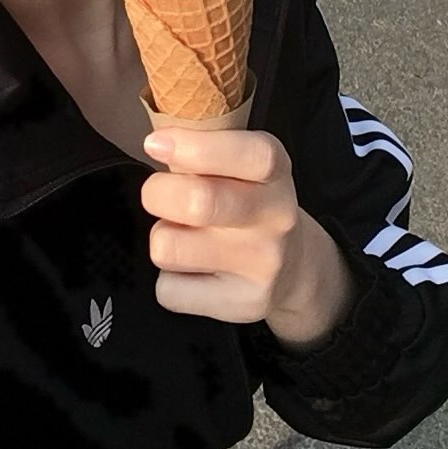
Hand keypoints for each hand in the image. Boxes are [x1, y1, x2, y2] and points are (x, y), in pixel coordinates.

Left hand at [141, 127, 357, 348]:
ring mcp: (263, 264)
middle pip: (198, 202)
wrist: (293, 267)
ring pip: (169, 246)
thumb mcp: (238, 165)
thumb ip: (201, 151)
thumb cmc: (245, 200)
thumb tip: (156, 144)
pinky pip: (169, 289)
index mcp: (274, 171)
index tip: (155, 144)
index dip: (195, 148)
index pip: (250, 155)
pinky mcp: (245, 304)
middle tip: (158, 193)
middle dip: (157, 193)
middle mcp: (276, 217)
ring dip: (163, 237)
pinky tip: (195, 270)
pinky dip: (170, 280)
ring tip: (183, 234)